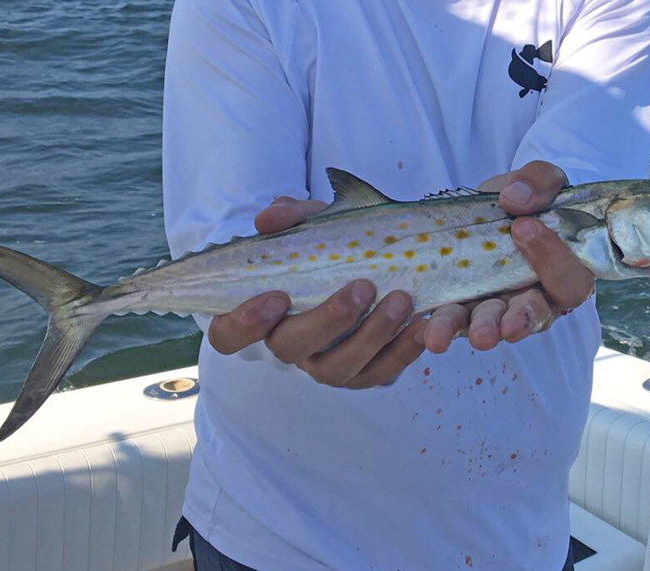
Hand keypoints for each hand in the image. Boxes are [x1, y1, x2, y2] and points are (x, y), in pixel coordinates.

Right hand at [207, 197, 427, 388]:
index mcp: (264, 315)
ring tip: (400, 299)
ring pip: (338, 368)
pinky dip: (404, 350)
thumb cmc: (332, 249)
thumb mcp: (314, 225)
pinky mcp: (364, 374)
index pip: (227, 335)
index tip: (276, 296)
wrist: (378, 267)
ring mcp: (327, 364)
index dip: (242, 323)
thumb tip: (270, 218)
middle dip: (326, 320)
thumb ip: (292, 217)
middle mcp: (291, 345)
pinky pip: (381, 372)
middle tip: (360, 288)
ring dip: (372, 335)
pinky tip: (422, 325)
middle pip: (290, 349)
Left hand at [423, 160, 595, 352]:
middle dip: (519, 321)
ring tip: (445, 337)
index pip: (572, 283)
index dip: (555, 262)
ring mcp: (497, 308)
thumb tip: (515, 199)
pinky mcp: (464, 310)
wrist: (477, 210)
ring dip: (472, 331)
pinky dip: (438, 324)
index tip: (522, 228)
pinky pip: (453, 322)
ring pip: (490, 326)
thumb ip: (539, 181)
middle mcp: (533, 298)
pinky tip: (421, 326)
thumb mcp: (535, 182)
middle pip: (535, 317)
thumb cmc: (518, 202)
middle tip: (506, 325)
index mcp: (561, 272)